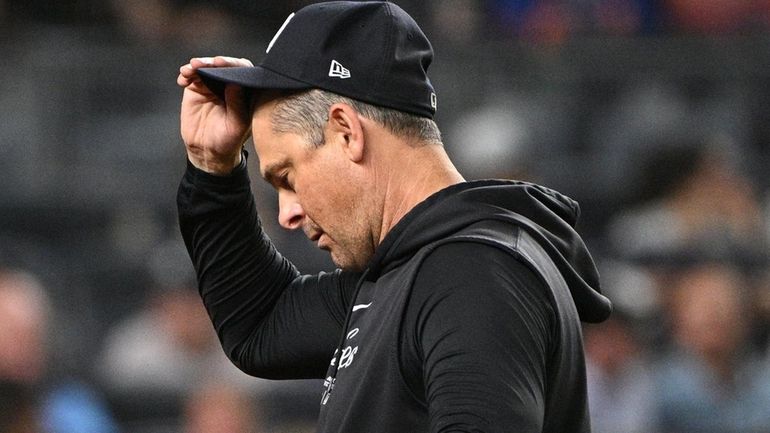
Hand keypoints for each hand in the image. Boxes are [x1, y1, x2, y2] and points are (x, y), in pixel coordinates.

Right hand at [177, 56, 253, 173]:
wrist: (208, 151)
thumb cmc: (229, 140)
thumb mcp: (237, 125)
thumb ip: (237, 105)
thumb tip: (235, 82)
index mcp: (246, 91)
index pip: (242, 70)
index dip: (232, 64)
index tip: (221, 63)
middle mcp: (230, 85)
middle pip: (223, 66)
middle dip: (212, 62)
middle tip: (202, 64)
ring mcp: (213, 85)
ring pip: (206, 68)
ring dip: (197, 65)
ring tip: (190, 69)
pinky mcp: (197, 89)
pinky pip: (191, 76)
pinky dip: (186, 74)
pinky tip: (183, 79)